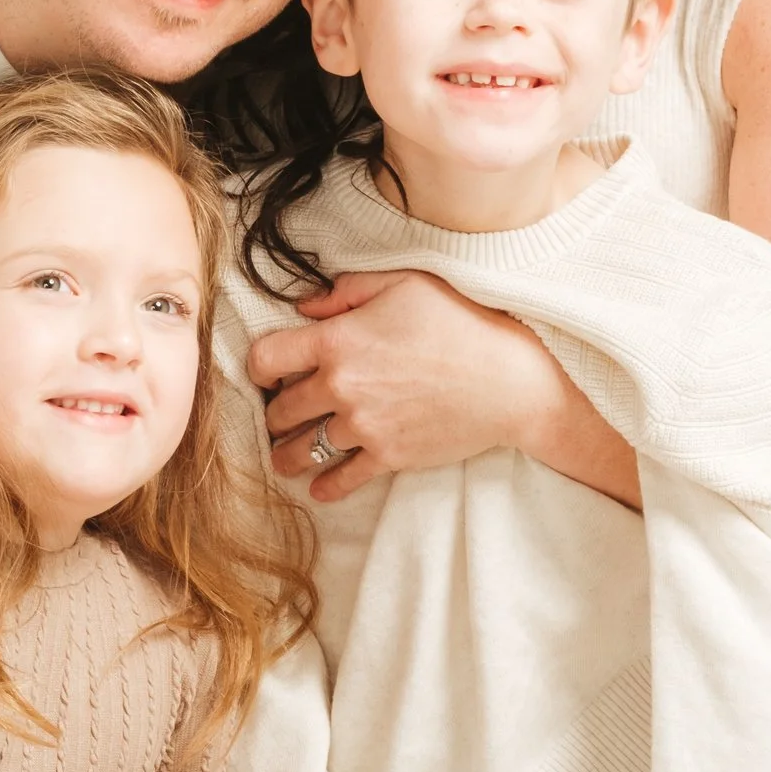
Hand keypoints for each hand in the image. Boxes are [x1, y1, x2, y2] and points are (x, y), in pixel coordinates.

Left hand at [247, 270, 564, 500]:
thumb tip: (305, 306)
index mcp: (337, 341)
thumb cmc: (461, 322)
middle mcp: (341, 387)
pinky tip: (318, 485)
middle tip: (281, 413)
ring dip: (287, 454)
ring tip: (286, 455)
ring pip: (300, 451)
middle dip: (275, 411)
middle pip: (278, 410)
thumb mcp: (404, 284)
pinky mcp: (387, 457)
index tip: (270, 372)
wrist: (510, 381)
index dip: (260, 366)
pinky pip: (339, 481)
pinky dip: (324, 486)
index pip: (264, 359)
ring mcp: (363, 426)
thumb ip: (346, 291)